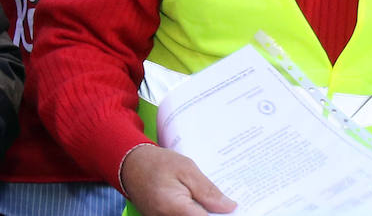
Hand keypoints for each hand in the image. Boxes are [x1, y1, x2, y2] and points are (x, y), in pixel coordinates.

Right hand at [121, 144, 236, 215]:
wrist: (131, 165)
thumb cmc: (158, 163)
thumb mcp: (187, 169)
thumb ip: (208, 191)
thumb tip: (229, 207)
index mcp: (174, 208)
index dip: (222, 215)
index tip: (237, 209)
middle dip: (216, 213)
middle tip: (230, 202)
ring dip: (207, 212)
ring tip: (220, 201)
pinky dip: (197, 211)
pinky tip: (207, 204)